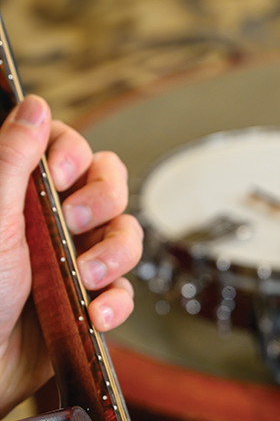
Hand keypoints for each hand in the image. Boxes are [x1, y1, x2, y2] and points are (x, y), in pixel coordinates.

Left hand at [0, 94, 141, 414]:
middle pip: (110, 187)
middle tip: (77, 221)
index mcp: (24, 195)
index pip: (70, 149)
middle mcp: (53, 224)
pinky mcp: (90, 303)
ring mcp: (74, 264)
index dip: (73, 155)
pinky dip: (117, 302)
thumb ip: (12, 160)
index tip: (58, 175)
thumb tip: (35, 106)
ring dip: (115, 254)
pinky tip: (96, 313)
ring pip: (126, 238)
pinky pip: (125, 293)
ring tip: (89, 275)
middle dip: (105, 202)